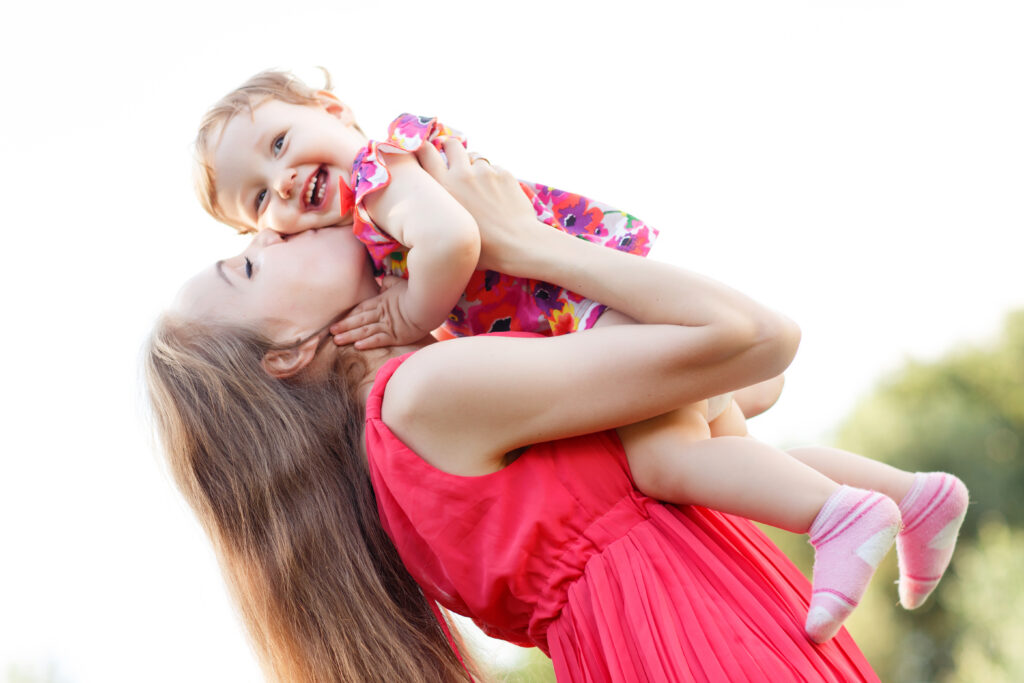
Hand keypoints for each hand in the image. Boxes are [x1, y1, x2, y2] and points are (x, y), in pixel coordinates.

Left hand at [329, 276, 432, 348]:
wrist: (428, 304)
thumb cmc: (415, 292)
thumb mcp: (399, 283)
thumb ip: (389, 283)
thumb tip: (382, 281)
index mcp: (381, 301)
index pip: (361, 309)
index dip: (348, 315)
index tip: (337, 321)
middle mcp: (381, 314)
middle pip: (359, 320)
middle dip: (344, 326)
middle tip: (330, 332)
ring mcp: (388, 325)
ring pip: (365, 330)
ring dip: (350, 336)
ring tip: (337, 341)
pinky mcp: (396, 336)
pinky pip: (379, 340)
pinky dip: (368, 343)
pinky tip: (357, 346)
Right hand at [415, 140, 542, 272]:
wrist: (516, 245)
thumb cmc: (481, 248)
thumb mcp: (449, 227)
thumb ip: (441, 209)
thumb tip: (436, 206)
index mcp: (443, 187)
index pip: (424, 151)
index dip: (424, 148)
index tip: (426, 152)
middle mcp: (461, 174)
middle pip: (452, 144)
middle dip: (451, 147)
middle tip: (453, 156)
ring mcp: (485, 172)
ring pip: (475, 157)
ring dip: (475, 166)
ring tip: (479, 184)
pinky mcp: (504, 174)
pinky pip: (494, 169)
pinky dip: (494, 177)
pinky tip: (498, 195)